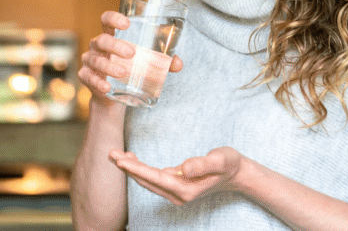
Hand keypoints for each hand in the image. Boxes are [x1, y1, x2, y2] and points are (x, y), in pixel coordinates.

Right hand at [79, 11, 182, 107]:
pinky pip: (88, 77)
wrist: (112, 94)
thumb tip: (178, 64)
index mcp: (111, 35)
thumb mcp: (145, 62)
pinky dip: (98, 82)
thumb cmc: (130, 68)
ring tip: (123, 73)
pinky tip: (107, 87)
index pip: (106, 20)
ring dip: (109, 66)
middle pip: (102, 40)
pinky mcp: (86, 77)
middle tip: (132, 53)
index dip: (114, 18)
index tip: (127, 23)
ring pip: (96, 60)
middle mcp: (98, 46)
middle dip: (116, 45)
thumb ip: (162, 61)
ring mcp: (90, 61)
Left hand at [108, 147, 243, 205]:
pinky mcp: (175, 187)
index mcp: (185, 189)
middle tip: (110, 153)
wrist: (237, 174)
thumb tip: (184, 168)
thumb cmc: (229, 164)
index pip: (155, 177)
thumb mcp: (221, 159)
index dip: (136, 169)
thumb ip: (204, 164)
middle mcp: (178, 194)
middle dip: (127, 167)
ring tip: (116, 155)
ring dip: (131, 169)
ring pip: (148, 181)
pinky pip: (153, 179)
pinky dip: (140, 170)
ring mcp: (176, 193)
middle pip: (146, 181)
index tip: (120, 160)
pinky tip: (132, 160)